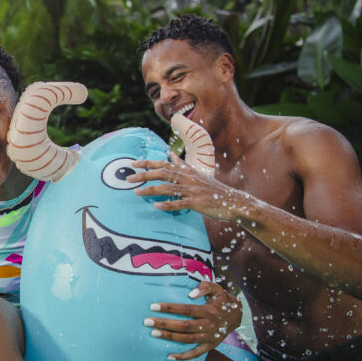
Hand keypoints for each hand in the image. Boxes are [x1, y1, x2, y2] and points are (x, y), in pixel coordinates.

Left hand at [130, 153, 252, 221]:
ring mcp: (192, 190)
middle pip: (163, 173)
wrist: (232, 201)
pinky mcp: (197, 203)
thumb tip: (170, 154)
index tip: (133, 164)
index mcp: (187, 170)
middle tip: (128, 178)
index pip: (164, 164)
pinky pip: (179, 203)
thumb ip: (182, 164)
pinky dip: (168, 204)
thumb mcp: (197, 173)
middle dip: (144, 175)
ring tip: (136, 192)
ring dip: (151, 190)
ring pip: (168, 188)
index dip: (148, 163)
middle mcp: (188, 178)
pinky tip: (156, 206)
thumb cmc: (212, 188)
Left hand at [145, 281, 241, 360]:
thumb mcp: (217, 289)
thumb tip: (191, 294)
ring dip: (169, 337)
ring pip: (187, 339)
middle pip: (183, 326)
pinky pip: (196, 353)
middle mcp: (209, 326)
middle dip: (164, 324)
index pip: (186, 309)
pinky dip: (183, 356)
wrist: (238, 316)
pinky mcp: (210, 346)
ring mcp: (209, 338)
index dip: (169, 308)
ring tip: (153, 333)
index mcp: (209, 311)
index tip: (153, 306)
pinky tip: (169, 356)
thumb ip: (205, 287)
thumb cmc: (222, 300)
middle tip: (147, 321)